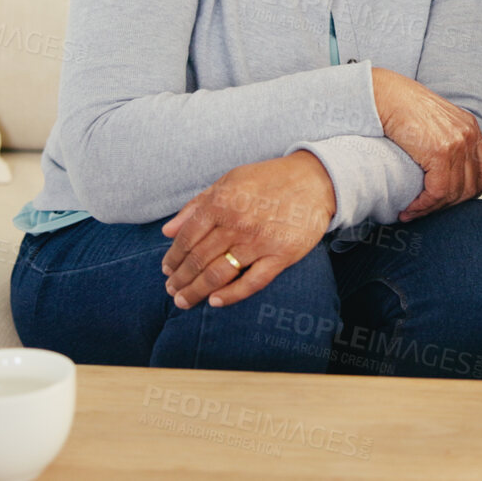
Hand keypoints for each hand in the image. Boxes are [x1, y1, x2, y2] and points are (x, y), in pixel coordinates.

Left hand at [160, 151, 333, 308]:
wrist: (315, 181)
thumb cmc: (268, 179)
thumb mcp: (228, 181)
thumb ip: (197, 205)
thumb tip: (168, 231)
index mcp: (221, 203)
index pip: (187, 238)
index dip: (173, 257)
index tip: (166, 269)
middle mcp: (237, 224)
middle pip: (199, 260)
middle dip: (180, 279)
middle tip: (172, 291)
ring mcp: (259, 242)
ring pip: (219, 274)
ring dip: (197, 291)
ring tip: (184, 301)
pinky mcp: (281, 256)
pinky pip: (251, 282)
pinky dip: (231, 295)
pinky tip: (215, 302)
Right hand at [372, 68, 481, 221]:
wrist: (385, 94)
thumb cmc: (401, 107)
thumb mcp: (434, 123)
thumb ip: (447, 142)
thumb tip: (445, 173)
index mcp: (470, 127)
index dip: (471, 191)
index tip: (451, 201)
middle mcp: (468, 135)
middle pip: (472, 185)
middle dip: (450, 204)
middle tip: (429, 211)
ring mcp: (457, 143)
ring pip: (453, 192)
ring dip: (432, 209)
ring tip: (413, 213)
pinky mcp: (440, 152)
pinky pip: (438, 191)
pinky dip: (423, 206)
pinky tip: (409, 209)